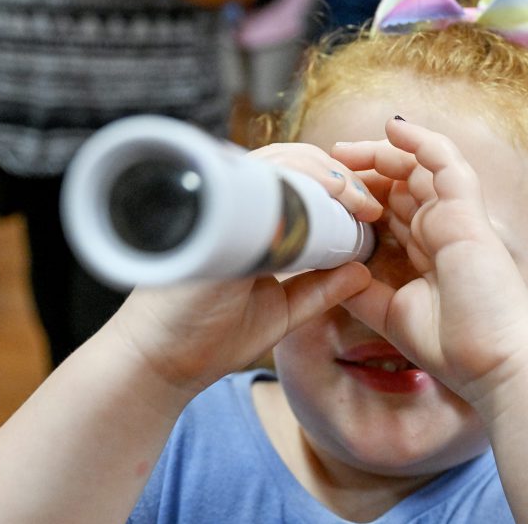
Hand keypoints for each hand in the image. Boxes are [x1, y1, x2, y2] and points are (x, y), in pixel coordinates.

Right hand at [106, 143, 382, 393]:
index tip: (368, 208)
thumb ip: (319, 290)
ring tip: (352, 197)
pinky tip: (321, 200)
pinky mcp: (204, 225)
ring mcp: (209, 210)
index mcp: (241, 221)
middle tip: (367, 200)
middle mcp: (222, 206)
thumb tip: (362, 270)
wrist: (159, 366)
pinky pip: (246, 189)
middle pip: (283, 160)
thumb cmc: (210, 338)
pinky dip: (288, 187)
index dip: (333, 184)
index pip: (291, 179)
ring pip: (268, 164)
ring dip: (317, 173)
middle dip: (333, 173)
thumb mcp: (281, 311)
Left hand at [331, 118, 527, 400]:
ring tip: (344, 150)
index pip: (392, 210)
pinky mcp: (468, 210)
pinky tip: (392, 128)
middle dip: (364, 170)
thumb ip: (363, 291)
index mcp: (427, 251)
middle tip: (329, 164)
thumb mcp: (391, 314)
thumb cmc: (452, 345)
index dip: (363, 196)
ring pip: (420, 166)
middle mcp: (441, 229)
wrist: (492, 362)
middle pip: (401, 184)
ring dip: (382, 152)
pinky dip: (421, 141)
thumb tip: (331, 271)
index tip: (329, 193)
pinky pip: (446, 162)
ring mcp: (456, 217)